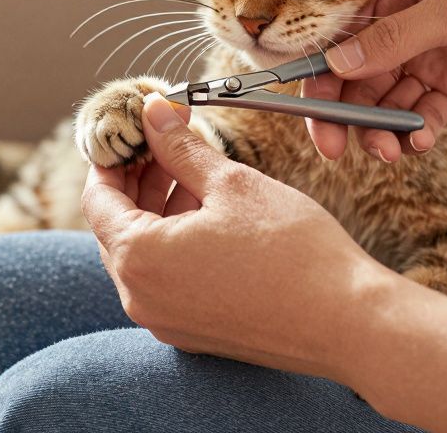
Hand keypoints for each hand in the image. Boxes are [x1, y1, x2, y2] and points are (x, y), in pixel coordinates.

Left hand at [81, 93, 395, 380]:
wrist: (349, 324)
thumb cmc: (294, 252)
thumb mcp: (231, 183)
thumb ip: (181, 148)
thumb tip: (153, 113)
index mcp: (138, 258)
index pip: (98, 198)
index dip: (112, 156)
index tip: (133, 130)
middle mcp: (140, 298)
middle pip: (115, 227)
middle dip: (137, 180)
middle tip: (165, 141)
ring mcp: (166, 322)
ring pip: (143, 254)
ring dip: (159, 209)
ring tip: (195, 171)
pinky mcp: (194, 333)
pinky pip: (167, 280)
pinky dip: (176, 243)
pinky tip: (210, 213)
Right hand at [307, 0, 446, 161]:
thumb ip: (396, 38)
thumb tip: (337, 64)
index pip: (344, 33)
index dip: (321, 72)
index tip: (311, 109)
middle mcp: (409, 23)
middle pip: (359, 75)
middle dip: (346, 112)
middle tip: (335, 149)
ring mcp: (434, 57)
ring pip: (388, 102)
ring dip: (381, 129)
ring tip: (388, 152)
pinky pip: (423, 116)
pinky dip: (415, 133)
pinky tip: (419, 144)